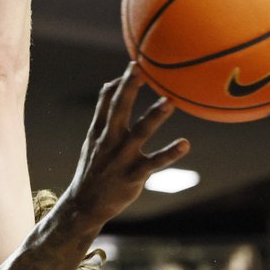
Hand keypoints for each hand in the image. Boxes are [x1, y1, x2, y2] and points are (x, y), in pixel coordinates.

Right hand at [62, 63, 189, 225]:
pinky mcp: (133, 175)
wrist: (84, 205)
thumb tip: (110, 84)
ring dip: (154, 117)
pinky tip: (185, 144)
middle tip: (141, 68)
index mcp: (99, 132)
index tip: (136, 64)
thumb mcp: (92, 140)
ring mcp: (121, 158)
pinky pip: (154, 163)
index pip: (107, 101)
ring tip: (170, 102)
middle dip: (129, 88)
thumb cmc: (94, 169)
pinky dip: (169, 153)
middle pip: (119, 109)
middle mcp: (109, 141)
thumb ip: (103, 113)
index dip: (121, 83)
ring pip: (139, 133)